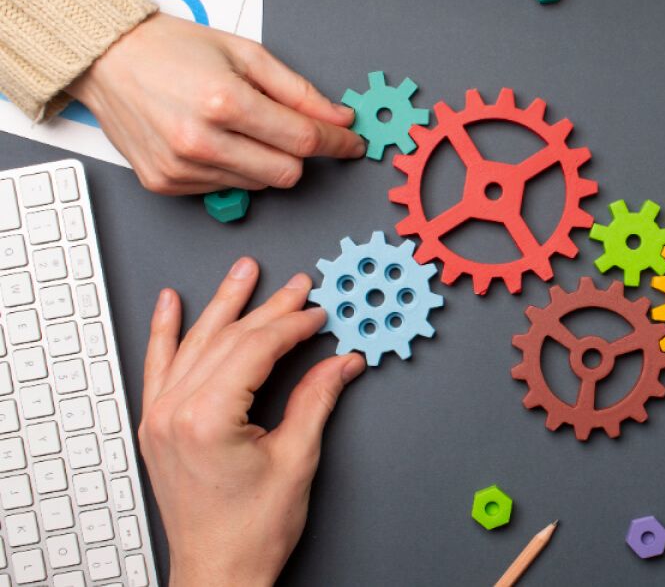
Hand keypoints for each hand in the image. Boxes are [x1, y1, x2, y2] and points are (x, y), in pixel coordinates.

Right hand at [68, 13, 364, 194]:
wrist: (108, 60)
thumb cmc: (173, 50)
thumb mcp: (246, 54)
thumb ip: (299, 92)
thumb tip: (339, 120)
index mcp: (224, 102)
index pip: (303, 141)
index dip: (337, 144)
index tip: (351, 145)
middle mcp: (200, 142)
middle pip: (286, 173)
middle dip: (298, 153)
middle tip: (286, 128)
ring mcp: (181, 168)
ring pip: (258, 184)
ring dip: (263, 160)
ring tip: (237, 126)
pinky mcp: (166, 184)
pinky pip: (225, 188)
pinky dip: (232, 168)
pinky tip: (212, 140)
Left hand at [138, 258, 365, 584]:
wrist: (218, 571)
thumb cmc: (250, 531)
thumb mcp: (296, 460)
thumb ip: (315, 400)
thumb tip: (341, 363)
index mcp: (208, 418)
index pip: (256, 349)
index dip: (292, 325)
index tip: (318, 313)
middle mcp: (176, 412)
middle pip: (227, 339)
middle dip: (267, 308)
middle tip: (296, 285)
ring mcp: (160, 417)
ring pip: (195, 344)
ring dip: (222, 305)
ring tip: (243, 273)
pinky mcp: (158, 425)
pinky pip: (158, 366)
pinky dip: (165, 332)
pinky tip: (170, 305)